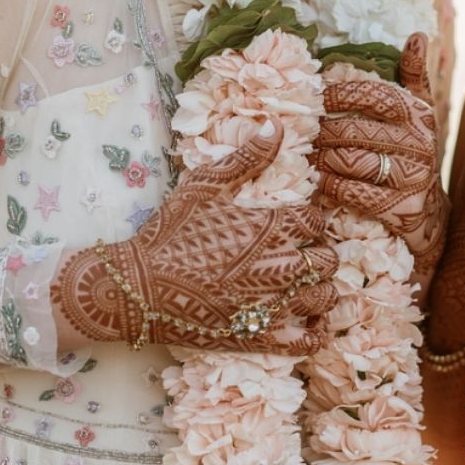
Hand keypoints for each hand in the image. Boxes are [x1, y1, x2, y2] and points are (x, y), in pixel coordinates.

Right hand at [54, 120, 340, 355]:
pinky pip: (307, 341)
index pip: (316, 220)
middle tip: (302, 254)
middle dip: (320, 253)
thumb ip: (245, 158)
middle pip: (327, 259)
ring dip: (321, 289)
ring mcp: (269, 306)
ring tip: (305, 285)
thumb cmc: (168, 233)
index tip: (296, 225)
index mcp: (268, 228)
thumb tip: (277, 124)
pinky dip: (316, 332)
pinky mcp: (258, 338)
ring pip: (324, 298)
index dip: (310, 222)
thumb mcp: (203, 186)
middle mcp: (276, 267)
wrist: (136, 288)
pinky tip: (308, 321)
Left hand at [314, 34, 449, 292]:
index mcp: (418, 115)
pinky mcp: (402, 208)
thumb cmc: (412, 153)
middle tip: (299, 131)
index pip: (376, 96)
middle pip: (356, 131)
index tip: (315, 96)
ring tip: (303, 155)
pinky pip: (355, 194)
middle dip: (322, 131)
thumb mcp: (418, 113)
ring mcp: (412, 178)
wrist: (432, 213)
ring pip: (353, 162)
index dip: (341, 94)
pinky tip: (319, 182)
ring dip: (321, 160)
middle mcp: (419, 144)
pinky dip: (332, 187)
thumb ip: (412, 76)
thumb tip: (417, 35)